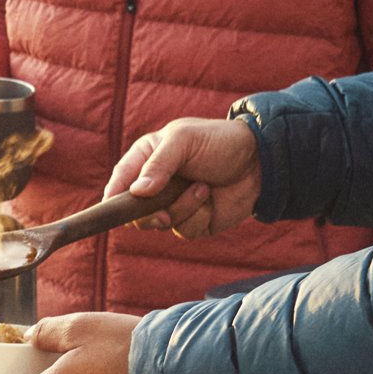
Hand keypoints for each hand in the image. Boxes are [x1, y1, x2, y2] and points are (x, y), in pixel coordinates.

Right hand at [106, 118, 260, 237]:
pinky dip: (198, 217)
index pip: (120, 181)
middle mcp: (155, 184)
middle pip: (133, 212)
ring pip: (160, 223)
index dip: (113, 197)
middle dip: (149, 213)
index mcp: (146, 159)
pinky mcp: (192, 221)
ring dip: (183, 208)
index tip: (113, 208)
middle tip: (163, 208)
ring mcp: (173, 204)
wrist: (259, 162)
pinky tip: (210, 199)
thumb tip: (136, 192)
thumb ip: (158, 164)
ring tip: (202, 187)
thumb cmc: (219, 142)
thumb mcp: (184, 142)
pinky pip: (184, 231)